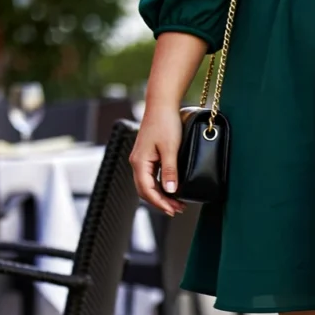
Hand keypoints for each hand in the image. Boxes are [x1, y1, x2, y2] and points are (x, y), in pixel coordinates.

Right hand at [129, 100, 186, 216]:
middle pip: (145, 190)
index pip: (147, 190)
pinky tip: (171, 187)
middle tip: (177, 209)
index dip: (160, 203)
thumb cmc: (165, 123)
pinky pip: (150, 176)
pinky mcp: (146, 155)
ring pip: (147, 184)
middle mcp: (137, 162)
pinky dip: (160, 185)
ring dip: (161, 195)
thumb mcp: (171, 148)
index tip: (173, 210)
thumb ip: (170, 170)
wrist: (161, 104)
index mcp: (139, 162)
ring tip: (176, 202)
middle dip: (160, 202)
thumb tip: (171, 191)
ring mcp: (140, 159)